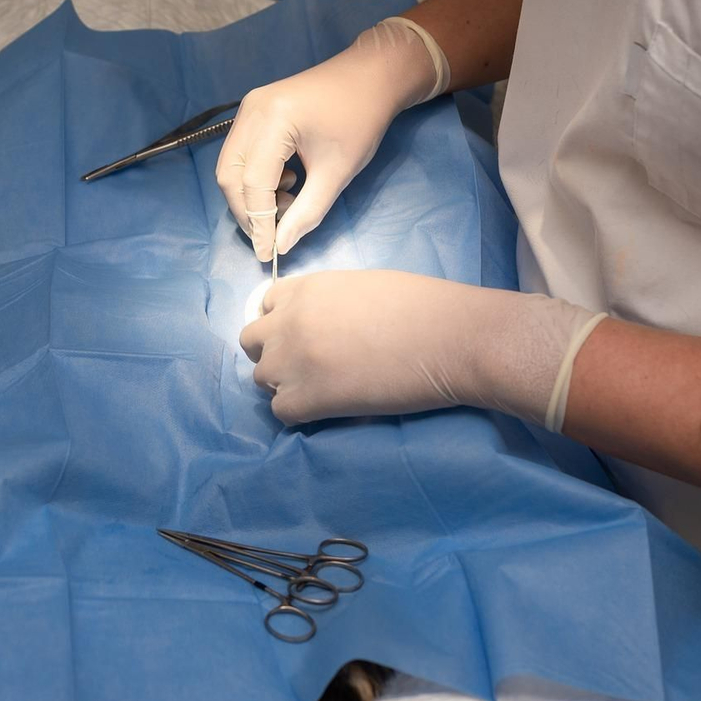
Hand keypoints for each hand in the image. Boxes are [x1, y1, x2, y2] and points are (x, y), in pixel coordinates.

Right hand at [216, 20, 439, 261]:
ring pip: (231, 165)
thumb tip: (281, 245)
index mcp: (273, 120)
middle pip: (230, 175)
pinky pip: (241, 152)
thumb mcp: (337, 173)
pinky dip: (255, 177)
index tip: (268, 254)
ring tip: (288, 203)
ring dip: (251, 195)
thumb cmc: (361, 121)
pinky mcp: (253, 110)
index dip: (259, 223)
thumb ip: (307, 212)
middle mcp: (251, 111)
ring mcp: (249, 108)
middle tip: (274, 233)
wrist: (370, 77)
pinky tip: (287, 181)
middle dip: (248, 211)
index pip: (254, 183)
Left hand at [239, 269, 602, 427]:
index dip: (283, 323)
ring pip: (261, 379)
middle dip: (274, 353)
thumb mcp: (364, 286)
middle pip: (251, 342)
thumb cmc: (423, 305)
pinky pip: (280, 412)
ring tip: (323, 390)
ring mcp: (293, 360)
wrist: (449, 337)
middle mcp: (288, 321)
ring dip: (286, 385)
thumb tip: (328, 325)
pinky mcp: (308, 398)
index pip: (266, 305)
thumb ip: (332, 303)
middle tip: (308, 366)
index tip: (305, 336)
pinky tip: (329, 409)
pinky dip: (299, 414)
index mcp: (306, 288)